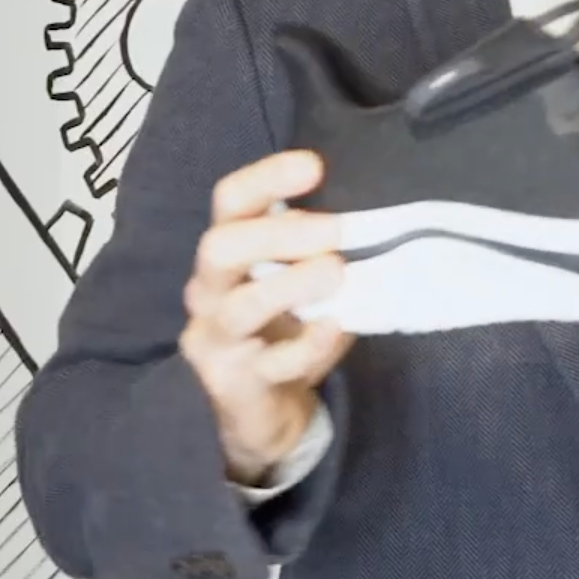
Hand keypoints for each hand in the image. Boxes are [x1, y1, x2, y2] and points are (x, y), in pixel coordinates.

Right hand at [179, 149, 353, 483]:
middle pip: (220, 248)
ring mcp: (216, 339)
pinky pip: (269, 363)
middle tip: (338, 229)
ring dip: (291, 286)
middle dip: (278, 234)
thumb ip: (321, 253)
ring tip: (336, 272)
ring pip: (239, 307)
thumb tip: (368, 225)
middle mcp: (210, 290)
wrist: (267, 413)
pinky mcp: (233, 384)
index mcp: (228, 253)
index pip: (230, 202)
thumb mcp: (304, 283)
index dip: (265, 178)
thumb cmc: (288, 332)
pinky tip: (335, 328)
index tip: (313, 165)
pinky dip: (307, 345)